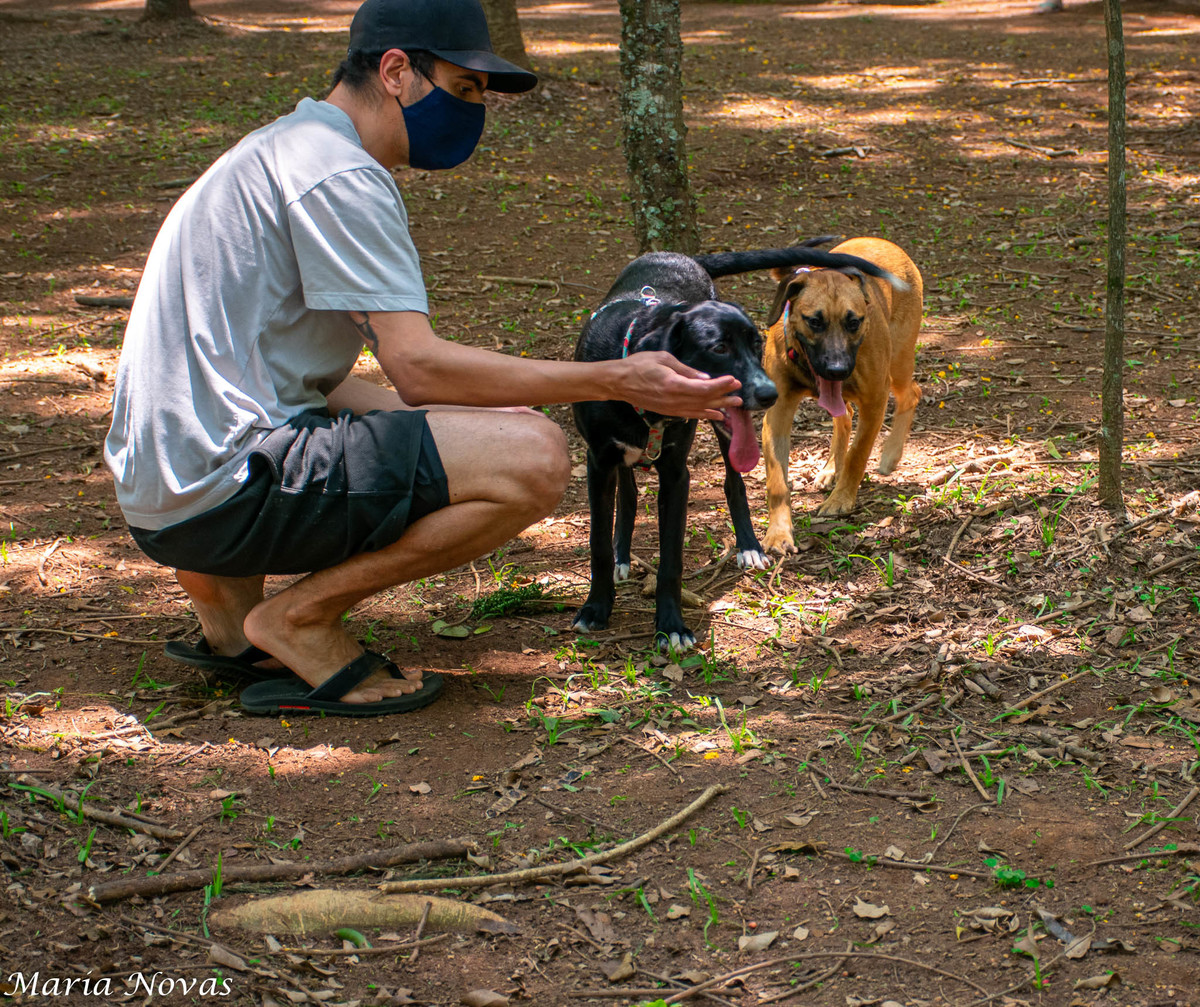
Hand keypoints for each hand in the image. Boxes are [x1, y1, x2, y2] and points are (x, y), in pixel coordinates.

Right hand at [618, 352, 741, 420]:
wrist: (619, 382)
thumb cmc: (639, 365)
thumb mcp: (664, 359)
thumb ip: (686, 370)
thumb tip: (705, 377)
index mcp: (673, 384)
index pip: (703, 387)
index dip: (720, 385)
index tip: (734, 380)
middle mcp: (673, 400)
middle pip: (704, 400)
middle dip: (724, 396)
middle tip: (740, 395)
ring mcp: (670, 408)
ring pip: (699, 409)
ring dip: (718, 407)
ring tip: (734, 406)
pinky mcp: (667, 411)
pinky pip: (690, 413)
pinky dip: (705, 414)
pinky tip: (716, 415)